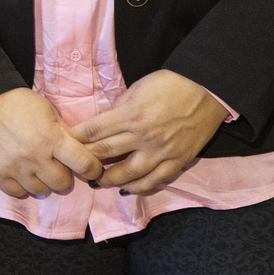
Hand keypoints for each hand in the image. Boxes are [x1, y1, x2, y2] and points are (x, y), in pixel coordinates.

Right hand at [0, 87, 103, 198]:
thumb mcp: (48, 111)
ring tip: (37, 168)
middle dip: (64, 175)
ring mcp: (14, 168)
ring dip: (42, 181)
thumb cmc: (18, 103)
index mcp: (51, 138)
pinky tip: (21, 173)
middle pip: (62, 183)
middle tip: (57, 165)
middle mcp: (34, 156)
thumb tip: (81, 152)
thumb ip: (65, 133)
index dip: (92, 169)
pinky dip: (22, 185)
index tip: (90, 169)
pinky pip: (18, 192)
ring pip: (40, 190)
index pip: (84, 165)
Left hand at [74, 70, 227, 194]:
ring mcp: (161, 151)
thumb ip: (119, 109)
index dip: (77, 140)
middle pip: (105, 153)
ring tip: (98, 182)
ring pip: (128, 174)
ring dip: (109, 180)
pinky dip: (140, 188)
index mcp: (130, 115)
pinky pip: (155, 181)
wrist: (207, 89)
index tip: (66, 145)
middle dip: (87, 161)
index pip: (94, 132)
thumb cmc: (170, 84)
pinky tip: (128, 189)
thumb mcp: (137, 89)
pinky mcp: (178, 161)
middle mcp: (143, 136)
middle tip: (76, 167)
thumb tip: (103, 125)